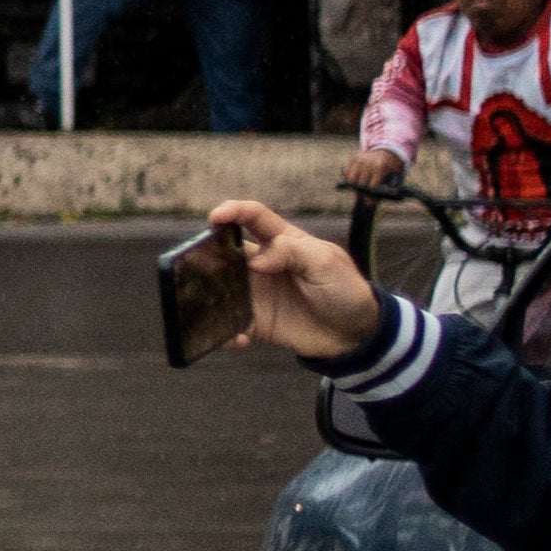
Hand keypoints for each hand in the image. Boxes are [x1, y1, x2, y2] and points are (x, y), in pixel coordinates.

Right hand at [191, 198, 385, 364]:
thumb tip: (256, 261)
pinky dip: (227, 332)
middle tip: (195, 263)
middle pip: (226, 251)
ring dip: (209, 293)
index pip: (253, 217)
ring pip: (221, 286)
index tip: (215, 218)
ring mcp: (256, 292)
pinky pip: (231, 324)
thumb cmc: (346, 290)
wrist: (355, 333)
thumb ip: (292, 252)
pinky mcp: (256, 320)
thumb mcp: (326, 263)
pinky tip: (238, 339)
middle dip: (207, 252)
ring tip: (203, 303)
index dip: (233, 211)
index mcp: (282, 241)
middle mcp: (262, 264)